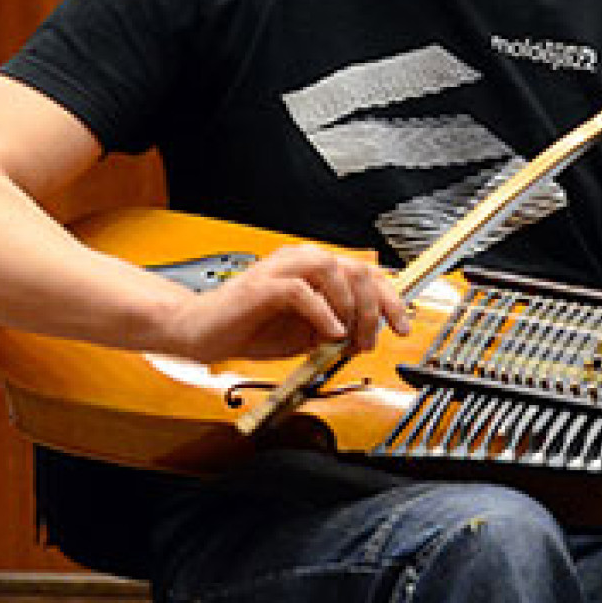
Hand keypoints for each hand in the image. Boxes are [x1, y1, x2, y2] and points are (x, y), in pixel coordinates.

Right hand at [162, 243, 410, 363]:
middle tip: (370, 341)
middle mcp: (301, 261)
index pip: (366, 272)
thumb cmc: (249, 329)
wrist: (199, 332)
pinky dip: (321, 312)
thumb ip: (334, 331)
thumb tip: (364, 338)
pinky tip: (327, 333)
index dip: (390, 297)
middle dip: (375, 308)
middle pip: (357, 269)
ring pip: (333, 270)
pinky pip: (301, 291)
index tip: (403, 325)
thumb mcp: (305, 335)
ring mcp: (281, 270)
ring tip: (346, 339)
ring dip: (350, 307)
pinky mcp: (262, 286)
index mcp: (314, 269)